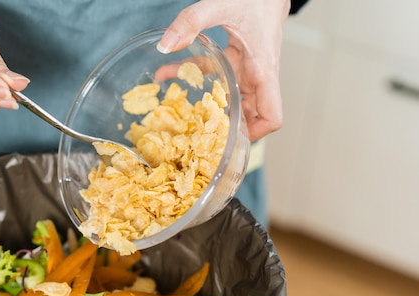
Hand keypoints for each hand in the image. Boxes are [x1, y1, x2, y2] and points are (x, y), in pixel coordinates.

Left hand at [158, 0, 290, 140]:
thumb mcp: (221, 4)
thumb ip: (191, 22)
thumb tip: (165, 44)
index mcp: (264, 69)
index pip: (272, 117)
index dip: (255, 134)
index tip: (230, 138)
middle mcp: (259, 73)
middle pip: (250, 115)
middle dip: (224, 127)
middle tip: (195, 136)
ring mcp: (249, 66)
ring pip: (230, 96)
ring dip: (204, 103)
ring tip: (175, 111)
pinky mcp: (238, 56)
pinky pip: (217, 73)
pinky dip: (194, 74)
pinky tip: (167, 72)